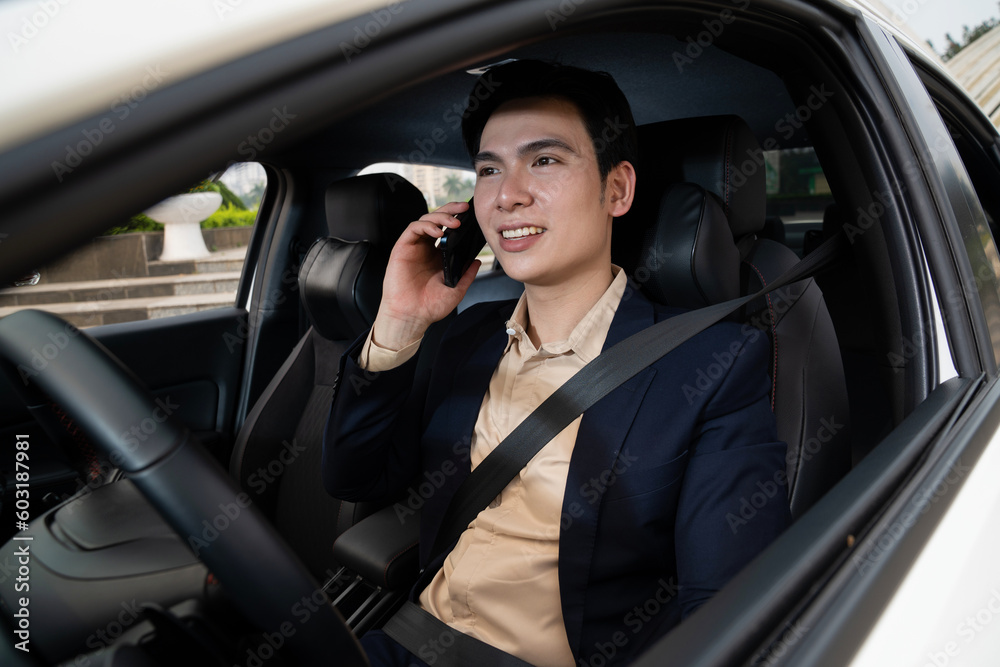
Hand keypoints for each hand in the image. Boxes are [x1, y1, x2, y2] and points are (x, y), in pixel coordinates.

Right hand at [371, 201, 480, 349]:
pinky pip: (413, 229)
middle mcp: (426, 248)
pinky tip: (438, 231)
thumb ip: (467, 275)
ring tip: (454, 222)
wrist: (412, 316)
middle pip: (437, 220)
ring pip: (425, 220)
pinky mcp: (402, 248)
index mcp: (438, 255)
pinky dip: (426, 225)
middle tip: (464, 208)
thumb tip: (477, 261)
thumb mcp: (456, 290)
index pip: (448, 230)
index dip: (458, 220)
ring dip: (440, 216)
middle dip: (451, 210)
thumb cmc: (430, 306)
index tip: (472, 216)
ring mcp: (414, 247)